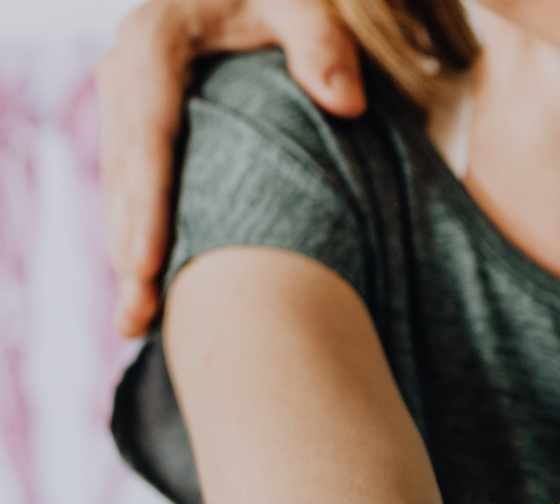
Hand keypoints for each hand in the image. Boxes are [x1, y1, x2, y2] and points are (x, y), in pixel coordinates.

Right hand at [98, 0, 363, 337]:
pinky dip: (142, 242)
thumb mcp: (302, 4)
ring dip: (128, 258)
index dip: (146, 201)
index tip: (149, 262)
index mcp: (154, 41)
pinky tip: (151, 296)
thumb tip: (347, 103)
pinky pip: (137, 194)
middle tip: (140, 318)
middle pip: (125, 175)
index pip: (147, 132)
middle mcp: (128, 77)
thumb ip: (323, 45)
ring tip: (137, 326)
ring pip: (122, 193)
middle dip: (129, 248)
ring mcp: (130, 109)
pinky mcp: (144, 133)